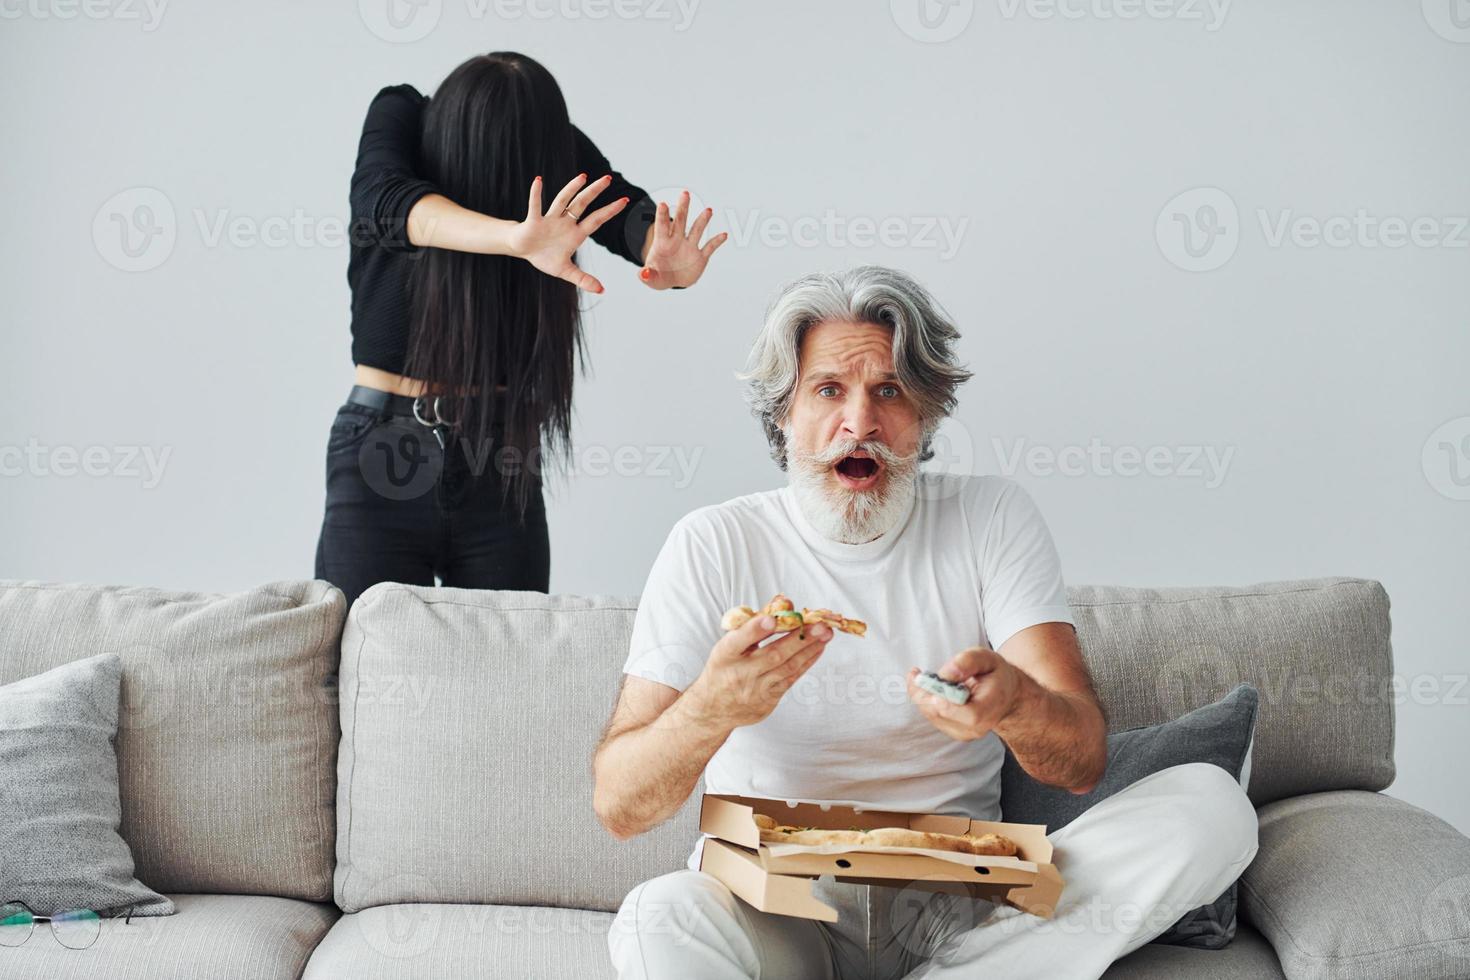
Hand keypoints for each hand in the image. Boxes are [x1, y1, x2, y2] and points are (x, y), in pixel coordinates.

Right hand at [509, 173, 628, 292]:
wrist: (524, 250)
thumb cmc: (545, 256)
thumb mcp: (565, 271)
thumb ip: (583, 279)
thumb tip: (602, 290)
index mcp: (575, 233)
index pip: (597, 220)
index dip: (610, 211)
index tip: (625, 200)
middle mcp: (565, 222)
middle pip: (582, 204)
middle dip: (595, 192)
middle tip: (608, 178)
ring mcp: (550, 219)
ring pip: (562, 201)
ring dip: (571, 189)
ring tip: (582, 177)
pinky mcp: (534, 221)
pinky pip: (535, 206)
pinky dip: (536, 194)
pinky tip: (538, 181)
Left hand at [639, 190, 727, 289]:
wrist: (671, 281)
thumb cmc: (657, 276)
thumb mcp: (649, 278)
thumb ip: (646, 275)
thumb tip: (643, 274)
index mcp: (662, 243)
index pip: (662, 226)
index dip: (662, 216)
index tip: (662, 204)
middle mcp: (677, 241)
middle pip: (680, 221)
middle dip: (683, 208)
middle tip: (685, 193)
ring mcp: (689, 247)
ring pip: (697, 230)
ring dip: (703, 220)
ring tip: (708, 210)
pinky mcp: (700, 257)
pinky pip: (709, 247)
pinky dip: (717, 241)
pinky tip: (723, 235)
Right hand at [685, 614, 832, 730]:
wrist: (714, 708)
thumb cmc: (725, 667)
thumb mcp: (729, 645)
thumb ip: (754, 624)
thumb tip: (784, 602)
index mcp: (724, 655)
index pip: (738, 641)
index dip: (754, 630)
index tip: (771, 620)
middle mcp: (739, 673)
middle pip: (772, 655)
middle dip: (799, 639)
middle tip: (820, 625)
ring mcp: (755, 689)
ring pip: (787, 668)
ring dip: (809, 649)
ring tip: (826, 634)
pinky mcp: (768, 700)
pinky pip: (791, 679)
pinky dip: (806, 662)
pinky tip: (818, 649)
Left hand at [907, 647, 1022, 741]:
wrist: (1004, 694)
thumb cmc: (995, 674)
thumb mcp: (988, 658)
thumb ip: (968, 661)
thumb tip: (946, 674)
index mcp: (991, 708)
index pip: (969, 715)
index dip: (947, 701)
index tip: (933, 680)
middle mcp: (978, 727)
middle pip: (941, 714)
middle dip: (924, 692)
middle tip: (916, 672)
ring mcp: (964, 733)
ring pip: (930, 714)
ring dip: (921, 694)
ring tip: (923, 676)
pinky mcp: (952, 731)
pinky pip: (930, 716)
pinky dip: (924, 700)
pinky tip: (928, 686)